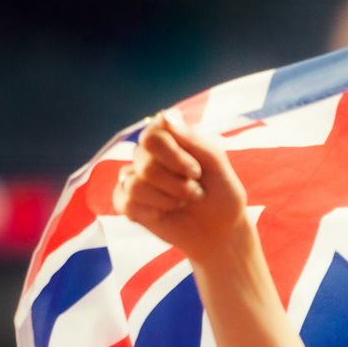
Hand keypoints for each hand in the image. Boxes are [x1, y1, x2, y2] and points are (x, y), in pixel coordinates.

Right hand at [111, 110, 249, 258]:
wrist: (220, 231)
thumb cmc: (222, 195)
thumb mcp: (218, 166)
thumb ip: (193, 140)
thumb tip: (164, 115)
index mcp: (168, 138)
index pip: (152, 135)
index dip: (174, 157)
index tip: (196, 172)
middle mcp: (147, 154)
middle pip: (145, 162)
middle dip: (177, 184)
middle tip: (196, 192)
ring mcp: (134, 176)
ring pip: (135, 184)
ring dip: (168, 200)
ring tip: (183, 202)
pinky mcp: (127, 201)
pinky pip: (126, 203)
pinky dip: (152, 212)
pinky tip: (164, 214)